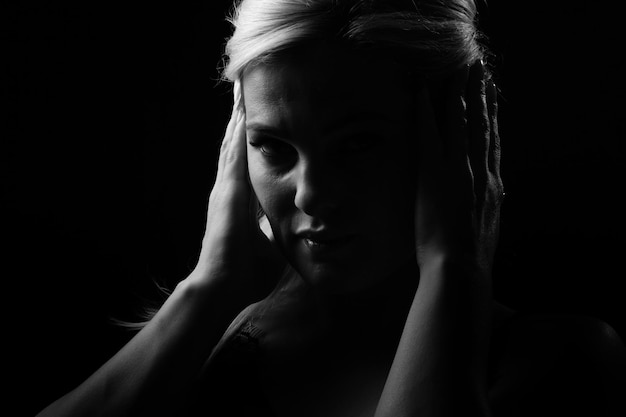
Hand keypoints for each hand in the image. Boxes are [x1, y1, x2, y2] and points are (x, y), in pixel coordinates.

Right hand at [189, 81, 285, 303]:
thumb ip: (274, 232)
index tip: (258, 118)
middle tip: (244, 89)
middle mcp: (229, 190)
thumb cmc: (244, 273)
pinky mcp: (227, 194)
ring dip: (238, 117)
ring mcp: (225, 189)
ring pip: (232, 143)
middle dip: (240, 118)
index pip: (245, 161)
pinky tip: (243, 112)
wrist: (223, 288)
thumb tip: (291, 228)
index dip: (250, 139)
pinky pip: (233, 156)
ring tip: (242, 89)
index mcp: (238, 201)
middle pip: (235, 145)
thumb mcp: (269, 246)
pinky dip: (237, 134)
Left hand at [414, 61, 502, 274]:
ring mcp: (459, 170)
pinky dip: (427, 111)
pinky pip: (430, 134)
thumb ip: (485, 212)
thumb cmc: (469, 260)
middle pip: (483, 125)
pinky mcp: (436, 173)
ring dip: (461, 93)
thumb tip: (485, 206)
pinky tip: (423, 93)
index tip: (492, 98)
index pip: (493, 144)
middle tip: (481, 71)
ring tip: (461, 70)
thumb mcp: (485, 232)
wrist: (461, 269)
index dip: (493, 117)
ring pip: (462, 122)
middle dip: (482, 95)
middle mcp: (481, 172)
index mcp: (493, 187)